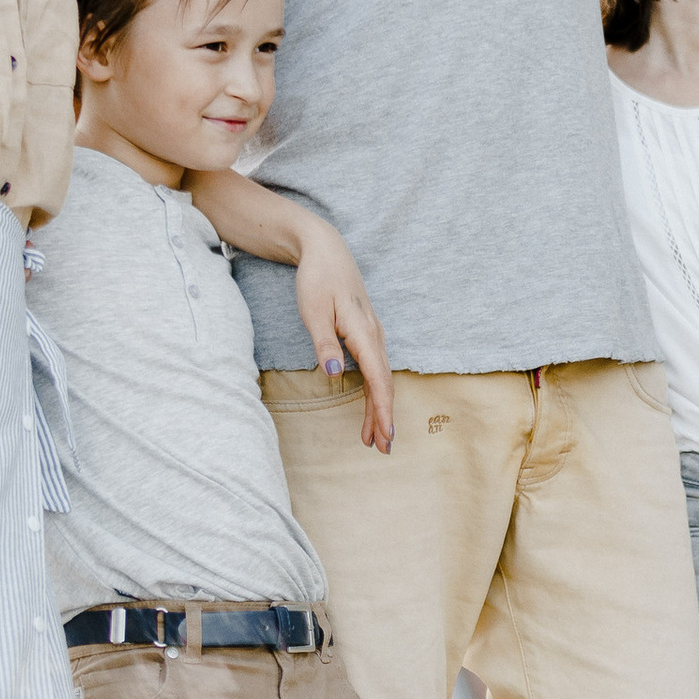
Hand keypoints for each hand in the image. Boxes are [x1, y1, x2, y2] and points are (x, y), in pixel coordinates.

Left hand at [294, 221, 394, 453]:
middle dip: (384, 417)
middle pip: (384, 384)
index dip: (381, 409)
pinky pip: (375, 370)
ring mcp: (373, 336)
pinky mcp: (366, 336)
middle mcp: (374, 336)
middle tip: (382, 448)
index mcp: (363, 332)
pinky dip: (373, 392)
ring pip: (381, 379)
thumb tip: (333, 374)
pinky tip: (368, 409)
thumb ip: (324, 343)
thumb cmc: (317, 279)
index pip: (378, 379)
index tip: (384, 435)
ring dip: (378, 408)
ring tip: (374, 439)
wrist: (326, 250)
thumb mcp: (313, 311)